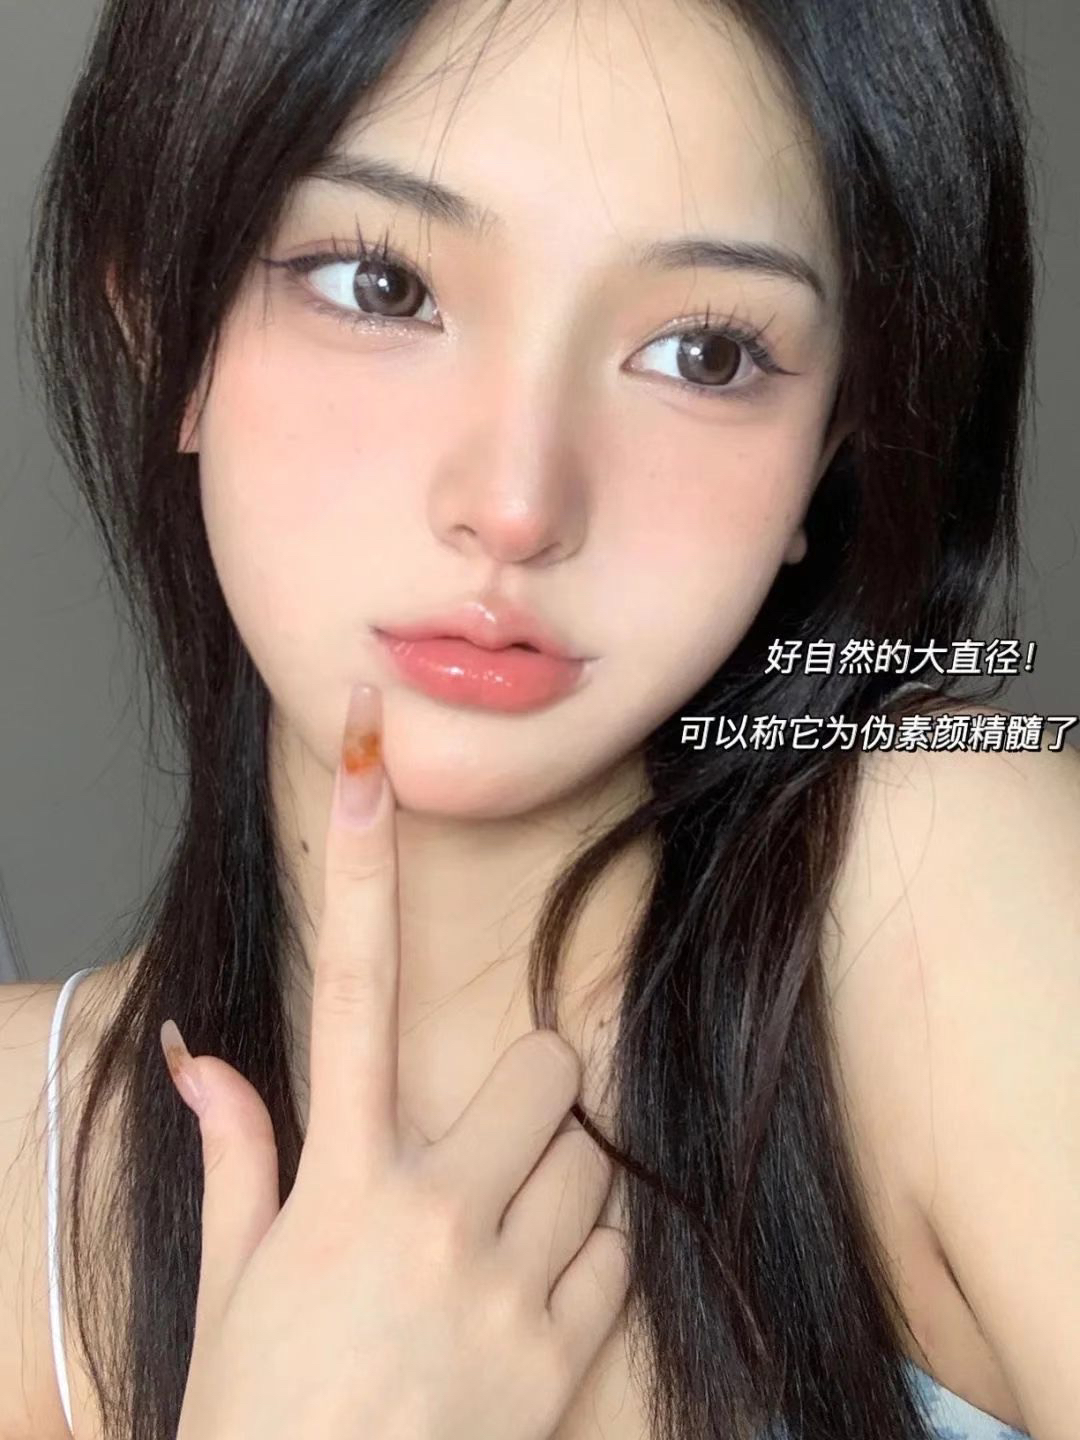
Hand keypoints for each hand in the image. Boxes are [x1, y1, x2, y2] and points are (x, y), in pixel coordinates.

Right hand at [160, 681, 629, 1438]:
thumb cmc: (258, 1417)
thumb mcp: (231, 1283)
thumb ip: (236, 1154)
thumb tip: (199, 1054)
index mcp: (339, 1182)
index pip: (348, 988)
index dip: (359, 864)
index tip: (364, 760)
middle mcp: (432, 1215)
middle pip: (543, 1068)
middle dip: (530, 1095)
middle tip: (489, 1146)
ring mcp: (507, 1289)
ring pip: (592, 1158)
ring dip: (560, 1181)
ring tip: (502, 1242)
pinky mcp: (565, 1360)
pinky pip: (620, 1253)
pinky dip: (592, 1261)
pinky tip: (531, 1302)